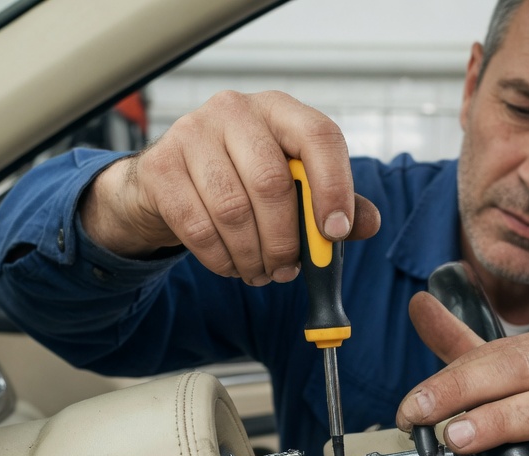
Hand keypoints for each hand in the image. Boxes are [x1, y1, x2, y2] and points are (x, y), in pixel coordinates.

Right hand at [78, 91, 380, 284]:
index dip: (333, 187)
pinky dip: (221, 258)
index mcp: (278, 109)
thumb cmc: (241, 179)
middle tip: (289, 270)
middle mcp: (234, 110)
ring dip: (252, 255)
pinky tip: (232, 265)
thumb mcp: (292, 183)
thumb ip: (334, 202)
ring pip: (232, 209)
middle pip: (272, 183)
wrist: (168, 182)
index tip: (336, 232)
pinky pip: (197, 226)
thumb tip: (368, 223)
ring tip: (261, 272)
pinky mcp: (160, 167)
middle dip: (285, 240)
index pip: (319, 136)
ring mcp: (191, 134)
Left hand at [397, 293, 528, 455]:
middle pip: (515, 370)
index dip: (444, 382)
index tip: (408, 408)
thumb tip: (419, 303)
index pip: (489, 357)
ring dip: (498, 424)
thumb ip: (462, 345)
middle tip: (421, 414)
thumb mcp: (512, 373)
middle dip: (462, 390)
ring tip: (458, 439)